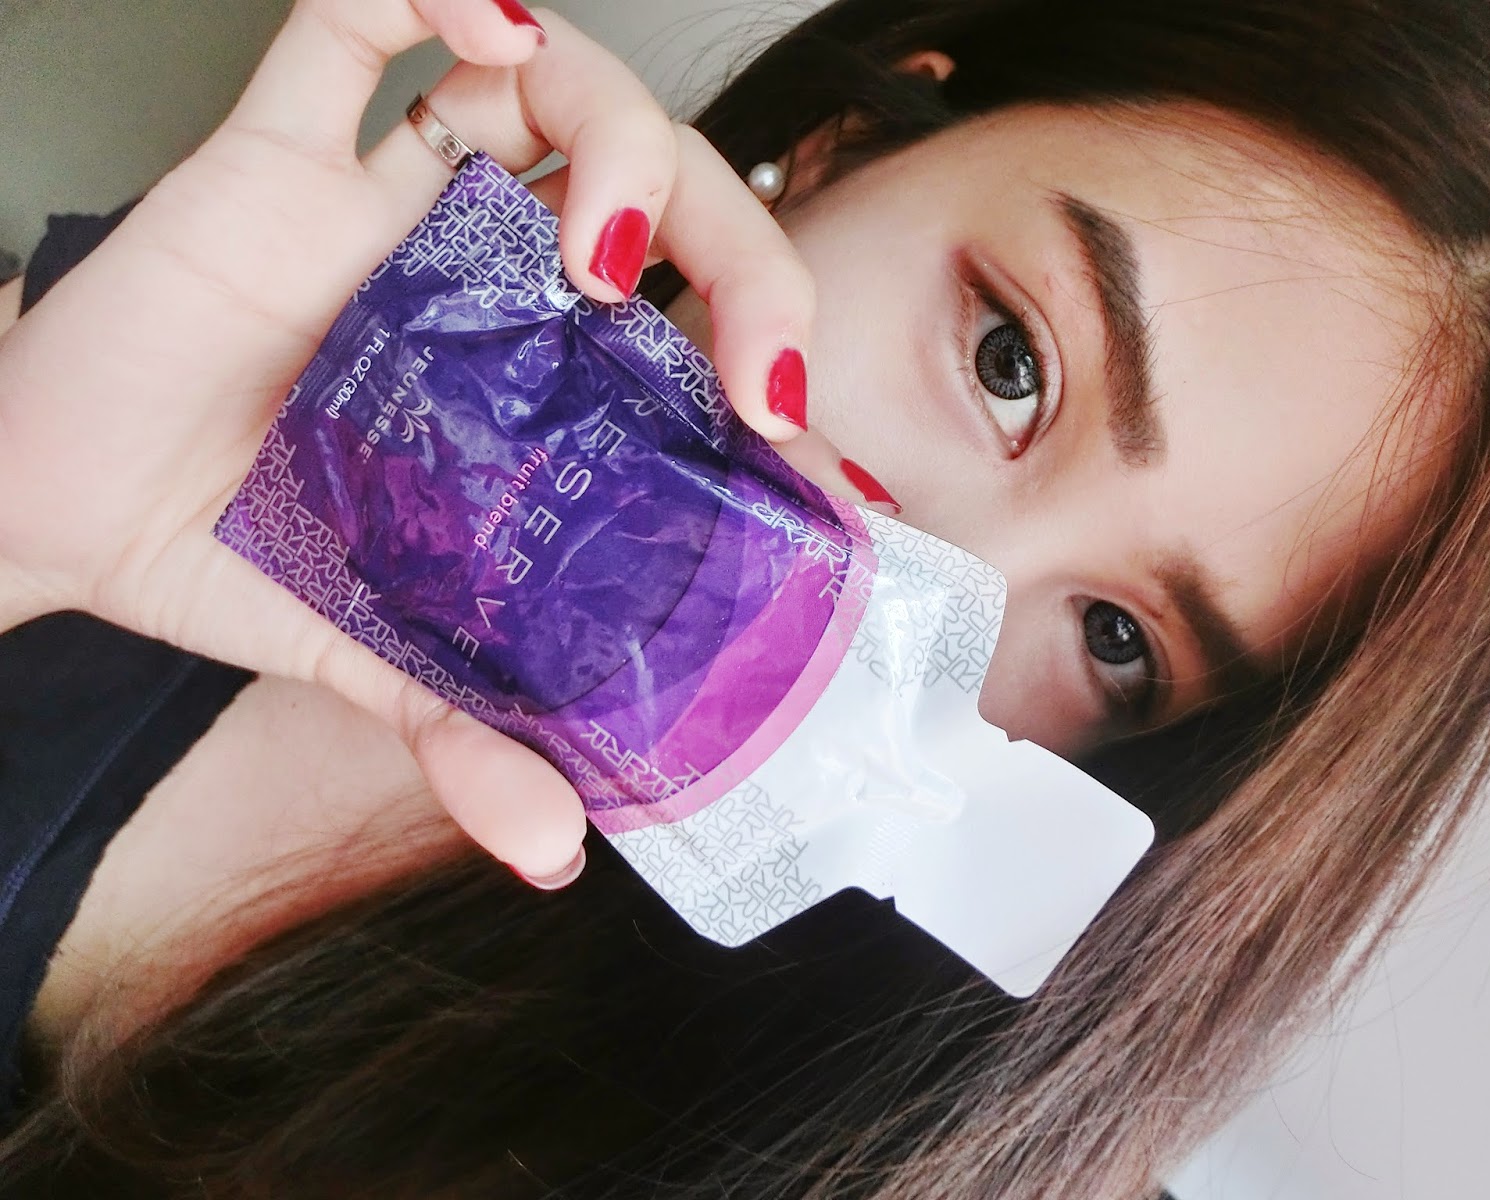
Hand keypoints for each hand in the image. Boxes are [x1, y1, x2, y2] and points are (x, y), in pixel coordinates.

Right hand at [0, 1, 818, 884]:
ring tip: (598, 246)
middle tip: (752, 361)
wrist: (57, 509)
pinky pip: (353, 20)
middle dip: (733, 247)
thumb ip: (471, 736)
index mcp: (535, 377)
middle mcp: (487, 276)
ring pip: (547, 90)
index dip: (772, 355)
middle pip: (659, 189)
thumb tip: (557, 853)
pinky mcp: (276, 154)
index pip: (693, 324)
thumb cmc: (234, 552)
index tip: (800, 438)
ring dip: (614, 136)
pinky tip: (485, 25)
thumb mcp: (377, 657)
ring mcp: (393, 202)